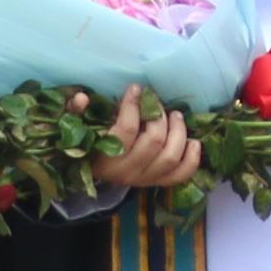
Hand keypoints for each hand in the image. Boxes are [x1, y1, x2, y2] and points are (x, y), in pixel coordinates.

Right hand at [87, 86, 201, 200]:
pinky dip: (192, 159)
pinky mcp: (157, 182)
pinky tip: (194, 142)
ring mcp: (144, 180)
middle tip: (157, 103)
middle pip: (154, 141)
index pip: (126, 130)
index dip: (133, 106)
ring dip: (178, 132)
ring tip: (176, 115)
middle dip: (159, 117)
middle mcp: (126, 173)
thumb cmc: (86, 142)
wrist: (92, 170)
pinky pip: (181, 175)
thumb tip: (82, 97)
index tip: (136, 88)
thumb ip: (75, 112)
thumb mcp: (76, 126)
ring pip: (171, 157)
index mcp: (105, 159)